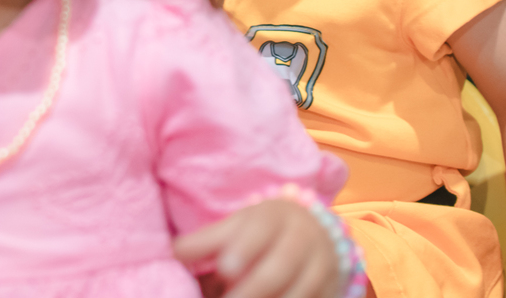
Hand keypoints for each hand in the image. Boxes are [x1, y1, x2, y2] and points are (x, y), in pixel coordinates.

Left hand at [173, 199, 342, 297]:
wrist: (316, 233)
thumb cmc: (262, 232)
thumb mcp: (237, 226)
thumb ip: (207, 241)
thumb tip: (174, 253)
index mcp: (276, 217)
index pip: (261, 230)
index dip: (244, 249)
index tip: (225, 267)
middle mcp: (304, 239)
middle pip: (280, 268)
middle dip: (253, 289)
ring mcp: (322, 268)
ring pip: (300, 293)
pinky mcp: (331, 291)